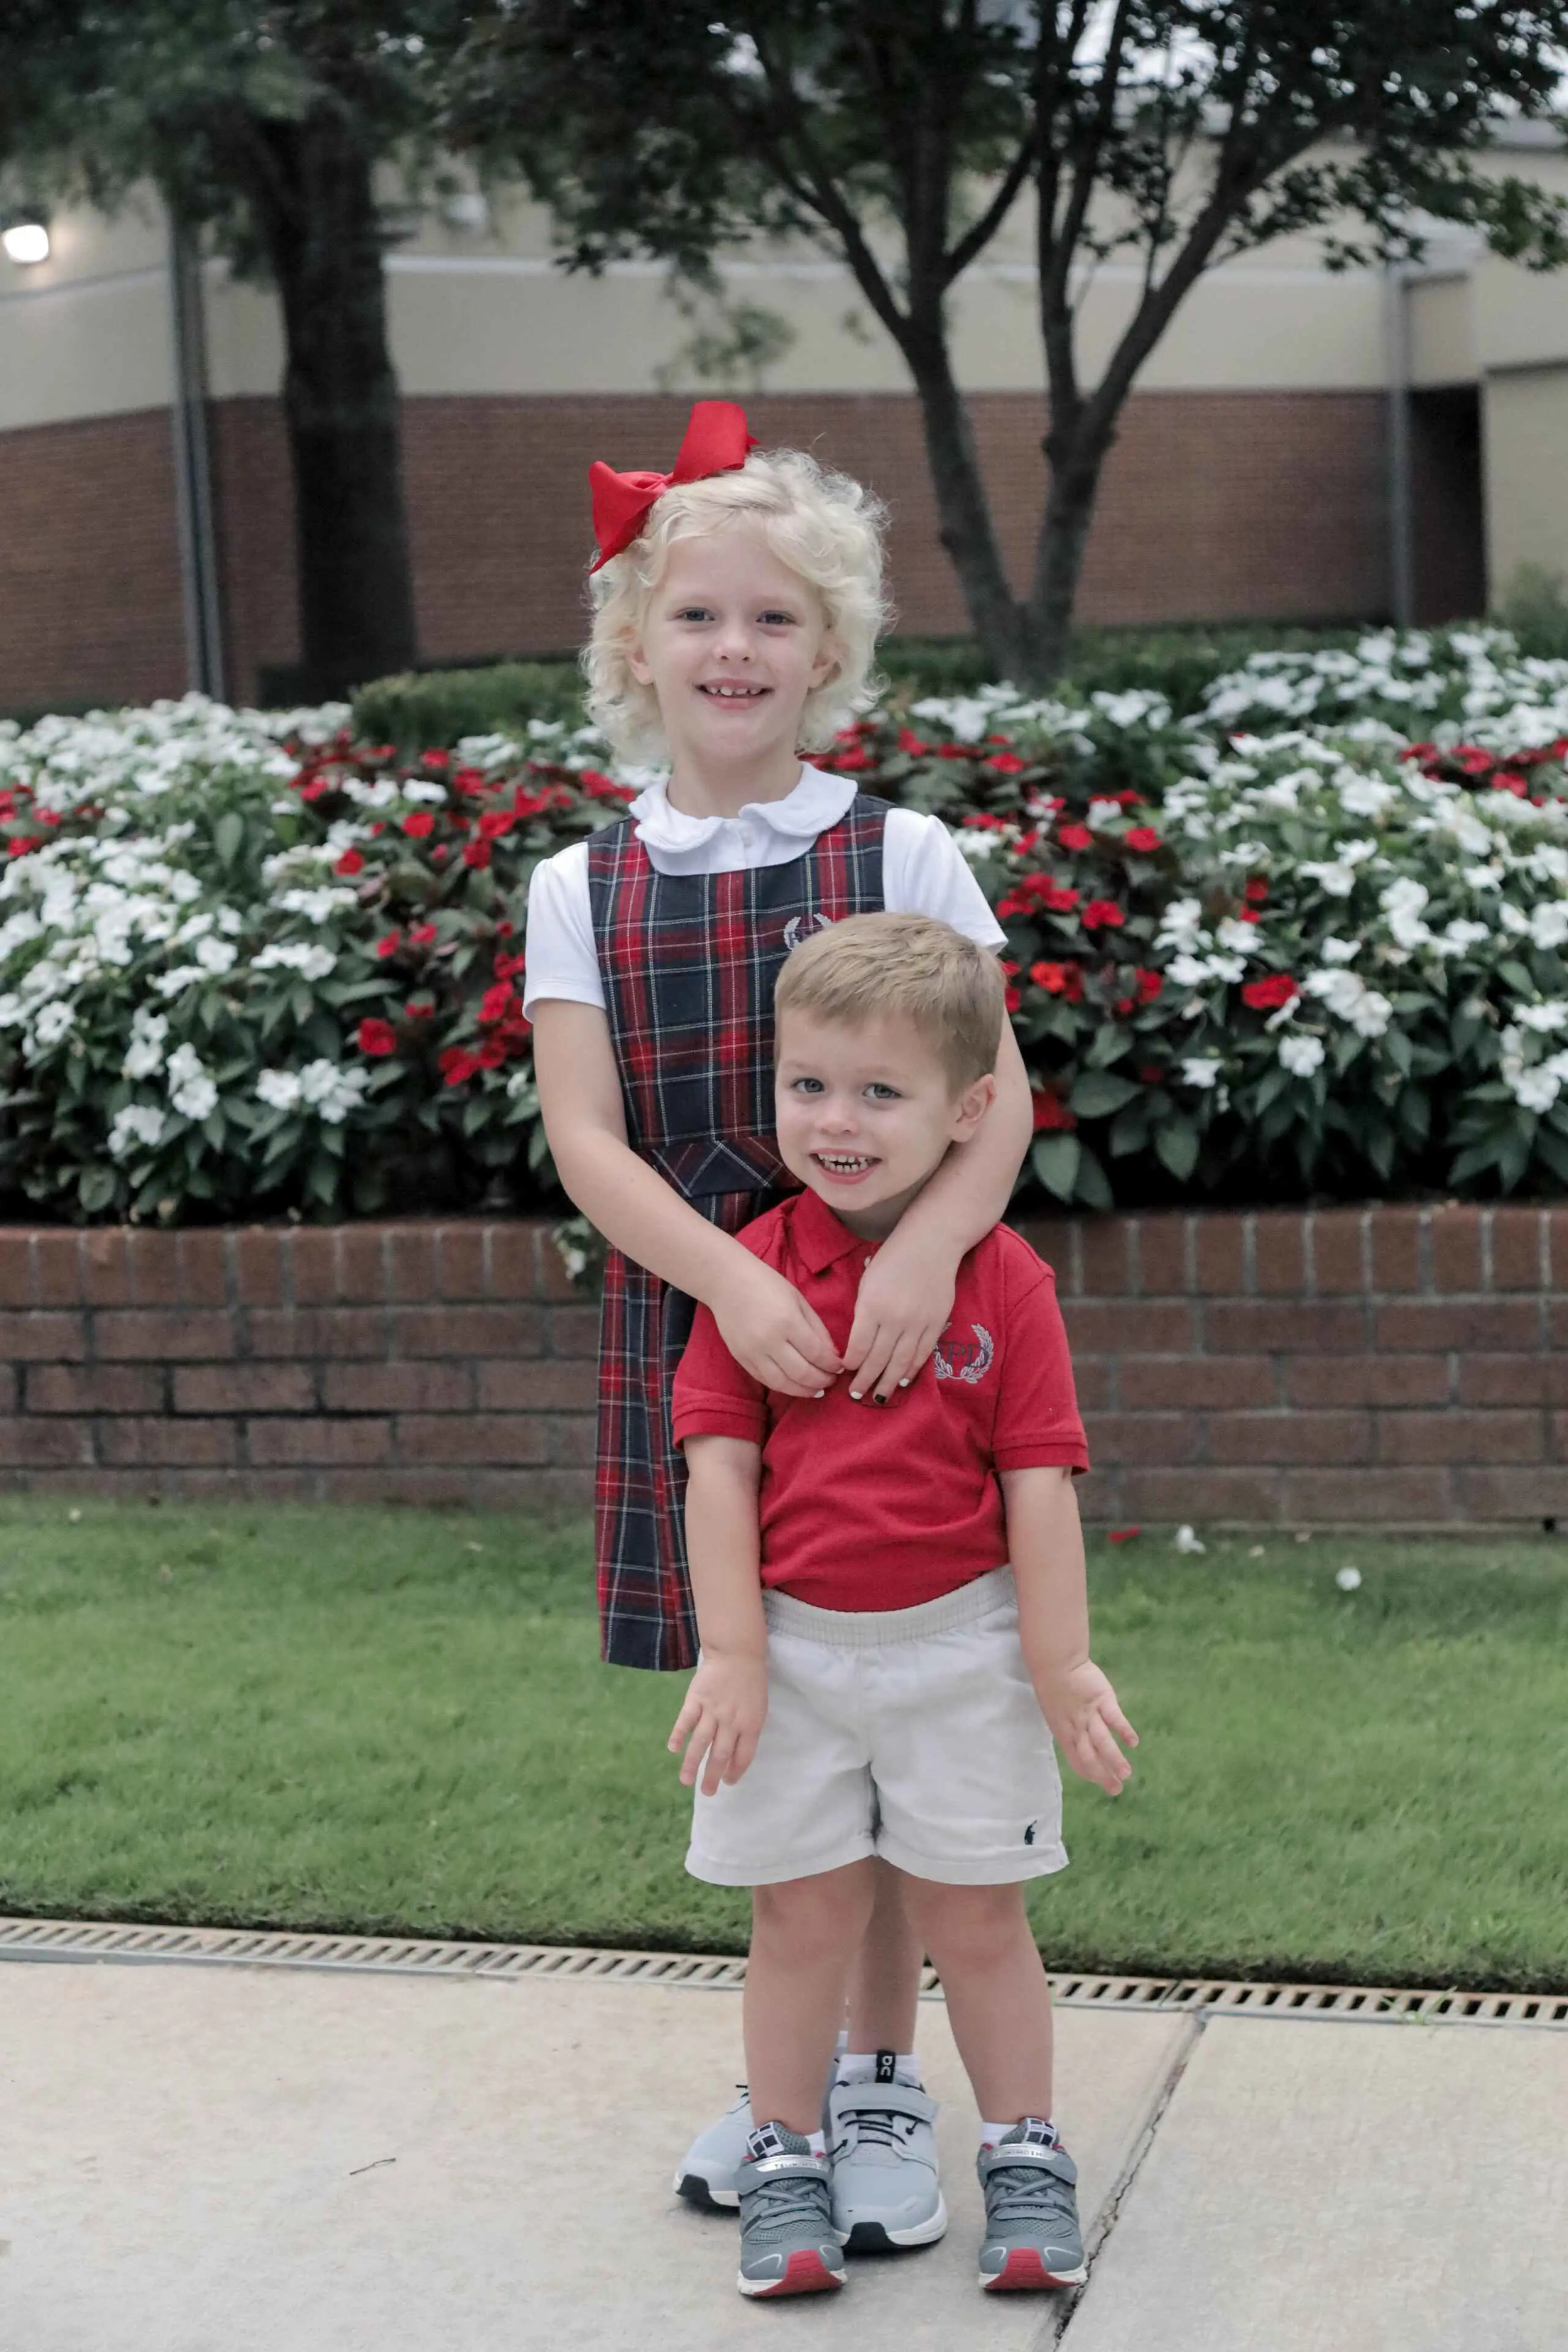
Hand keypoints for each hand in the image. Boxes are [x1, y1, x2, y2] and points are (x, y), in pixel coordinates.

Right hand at [669, 1652, 767, 1794]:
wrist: (737, 1653)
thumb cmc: (751, 1683)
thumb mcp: (758, 1708)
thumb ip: (748, 1731)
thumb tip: (736, 1756)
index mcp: (750, 1724)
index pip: (743, 1756)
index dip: (735, 1772)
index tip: (728, 1783)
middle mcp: (731, 1720)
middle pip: (720, 1754)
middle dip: (713, 1776)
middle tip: (707, 1793)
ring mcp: (712, 1709)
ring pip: (701, 1741)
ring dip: (692, 1763)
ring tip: (686, 1781)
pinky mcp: (696, 1698)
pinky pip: (686, 1720)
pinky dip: (679, 1735)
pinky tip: (673, 1749)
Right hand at [712, 1256, 841, 1396]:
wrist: (726, 1282)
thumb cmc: (766, 1284)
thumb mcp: (798, 1299)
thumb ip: (817, 1328)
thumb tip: (832, 1355)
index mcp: (788, 1321)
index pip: (817, 1353)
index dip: (832, 1365)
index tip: (840, 1368)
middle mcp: (770, 1341)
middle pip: (802, 1373)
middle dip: (822, 1381)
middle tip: (831, 1381)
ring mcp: (753, 1352)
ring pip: (783, 1383)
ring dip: (803, 1391)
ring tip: (816, 1390)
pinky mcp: (741, 1358)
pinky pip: (765, 1380)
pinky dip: (783, 1386)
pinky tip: (795, 1385)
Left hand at [844, 1233, 956, 1403]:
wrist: (931, 1244)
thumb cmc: (893, 1259)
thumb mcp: (868, 1282)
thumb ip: (864, 1312)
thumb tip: (859, 1342)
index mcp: (873, 1306)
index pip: (858, 1346)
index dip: (850, 1363)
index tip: (844, 1371)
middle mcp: (895, 1319)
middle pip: (878, 1359)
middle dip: (865, 1380)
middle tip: (855, 1395)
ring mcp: (918, 1323)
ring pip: (901, 1362)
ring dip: (888, 1383)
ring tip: (878, 1397)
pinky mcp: (936, 1323)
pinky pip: (922, 1354)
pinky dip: (912, 1370)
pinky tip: (904, 1381)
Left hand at [1034, 1660, 1137, 1796]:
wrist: (1055, 1661)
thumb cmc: (1054, 1686)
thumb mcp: (1056, 1712)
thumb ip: (1068, 1727)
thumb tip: (1078, 1740)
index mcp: (1064, 1733)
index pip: (1078, 1761)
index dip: (1091, 1774)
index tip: (1105, 1784)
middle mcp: (1076, 1727)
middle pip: (1090, 1756)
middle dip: (1103, 1775)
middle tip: (1117, 1789)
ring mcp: (1089, 1714)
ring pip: (1101, 1741)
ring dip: (1114, 1759)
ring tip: (1126, 1774)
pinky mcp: (1102, 1699)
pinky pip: (1113, 1718)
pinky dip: (1123, 1730)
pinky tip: (1133, 1742)